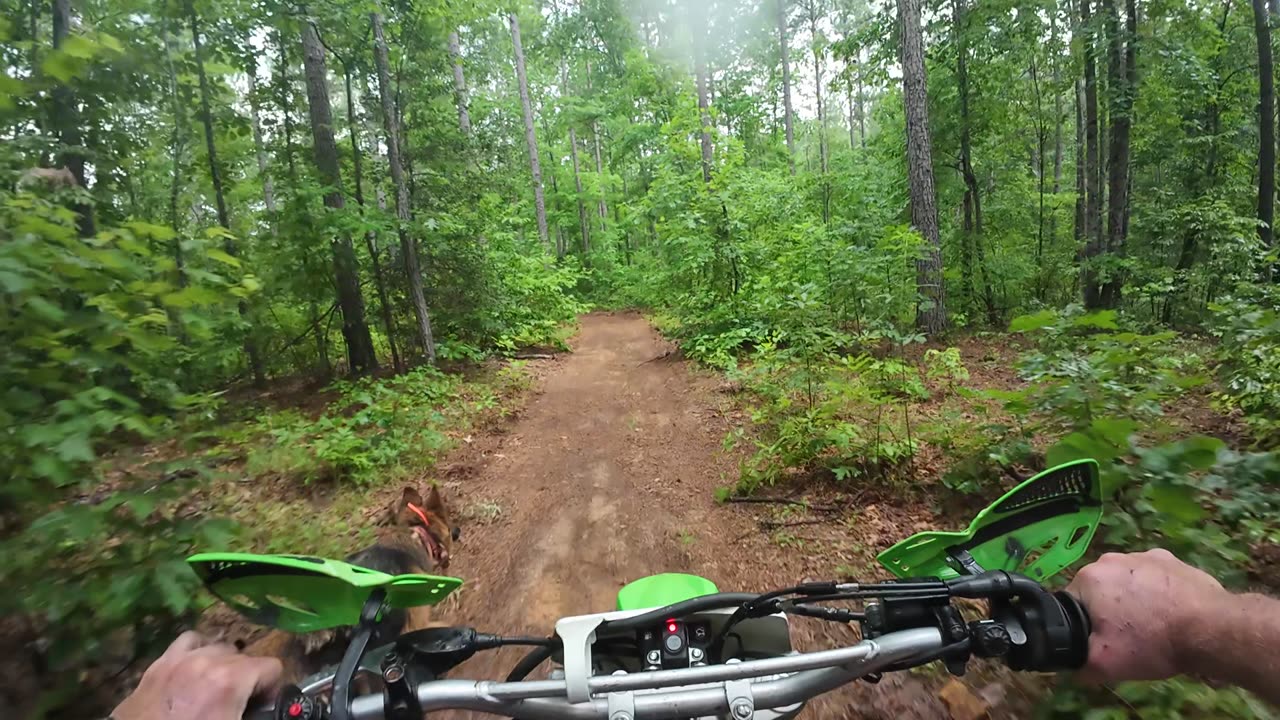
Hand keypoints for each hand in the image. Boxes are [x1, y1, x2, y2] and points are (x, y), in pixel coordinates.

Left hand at [111, 631, 282, 719]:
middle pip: (245, 658)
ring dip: (223, 665)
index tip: (260, 706)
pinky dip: (197, 651)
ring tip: (216, 689)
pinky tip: (195, 669)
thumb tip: (266, 713)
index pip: (272, 666)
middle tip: (236, 706)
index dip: (271, 688)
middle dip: (247, 680)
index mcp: (230, 680)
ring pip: (218, 647)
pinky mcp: (158, 666)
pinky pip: (188, 642)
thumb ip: (258, 716)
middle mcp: (207, 661)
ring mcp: (180, 660)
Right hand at [1067, 548, 1226, 683]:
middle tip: (1128, 635)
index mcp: (1089, 578)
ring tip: (1153, 624)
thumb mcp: (1104, 664)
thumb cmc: (1152, 643)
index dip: (1085, 625)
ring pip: (1126, 581)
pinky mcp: (1171, 559)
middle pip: (1100, 590)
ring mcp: (1144, 555)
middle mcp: (1111, 559)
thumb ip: (1077, 662)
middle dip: (1108, 610)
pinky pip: (1153, 576)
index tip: (1103, 640)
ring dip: (1132, 598)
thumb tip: (1070, 662)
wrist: (1211, 629)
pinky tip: (1171, 611)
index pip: (1073, 603)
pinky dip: (1157, 590)